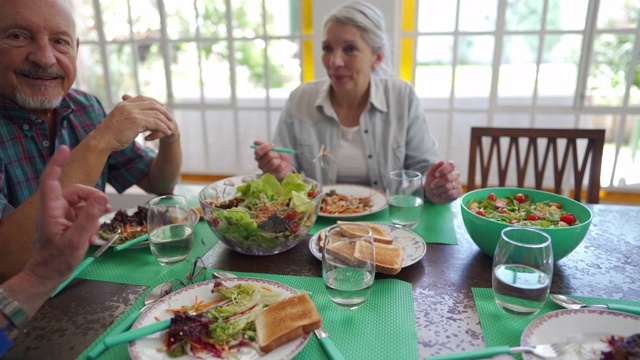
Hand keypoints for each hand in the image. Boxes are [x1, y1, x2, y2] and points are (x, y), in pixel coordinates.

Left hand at [23, 146, 110, 289]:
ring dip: (93, 213)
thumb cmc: (56, 261)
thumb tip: (100, 199)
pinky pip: (81, 216)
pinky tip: (92, 237)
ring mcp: (60, 217)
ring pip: (81, 204)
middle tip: (106, 208)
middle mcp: (54, 210)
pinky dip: (90, 223)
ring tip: (97, 229)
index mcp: (51, 209)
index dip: (57, 163)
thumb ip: (89, 218)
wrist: (46, 278)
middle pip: (75, 192)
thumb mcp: (76, 240)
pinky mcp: (65, 225)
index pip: (51, 179)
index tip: (65, 149)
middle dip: (92, 197)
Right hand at [94, 94, 178, 151]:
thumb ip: (130, 117)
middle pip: (152, 104)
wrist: (101, 141)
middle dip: (163, 111)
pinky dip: (163, 127)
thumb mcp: (119, 121)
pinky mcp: (136, 121)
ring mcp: (132, 112)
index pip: (143, 98)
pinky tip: (167, 132)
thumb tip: (142, 122)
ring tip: (170, 127)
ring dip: (165, 121)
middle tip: (170, 118)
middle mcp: (128, 106)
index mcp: (123, 104)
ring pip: (155, 113)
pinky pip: (155, 123)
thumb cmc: (109, 135)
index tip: (162, 109)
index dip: (155, 103)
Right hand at [253, 140, 293, 180]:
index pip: (257, 151)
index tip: (271, 145)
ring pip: (273, 162)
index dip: (265, 147)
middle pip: (268, 155)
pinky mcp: (273, 175)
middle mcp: (260, 164)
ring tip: (279, 161)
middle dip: (275, 153)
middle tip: (277, 155)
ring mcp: (266, 171)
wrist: (286, 164)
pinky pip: (279, 167)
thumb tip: (255, 142)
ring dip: (279, 159)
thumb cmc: (279, 156)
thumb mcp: (274, 147)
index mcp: (258, 157)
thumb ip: (266, 144)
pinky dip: (283, 164)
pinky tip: (281, 165)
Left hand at [424, 160, 461, 203]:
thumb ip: (434, 166)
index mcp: (450, 167)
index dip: (443, 170)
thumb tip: (442, 162)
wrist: (432, 192)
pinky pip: (451, 194)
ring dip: (439, 189)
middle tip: (432, 185)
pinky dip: (443, 194)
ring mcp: (458, 183)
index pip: (451, 165)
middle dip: (438, 182)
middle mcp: (456, 174)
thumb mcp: (430, 173)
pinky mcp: (459, 192)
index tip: (436, 175)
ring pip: (448, 186)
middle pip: (448, 177)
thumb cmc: (432, 180)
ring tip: (435, 190)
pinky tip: (442, 194)